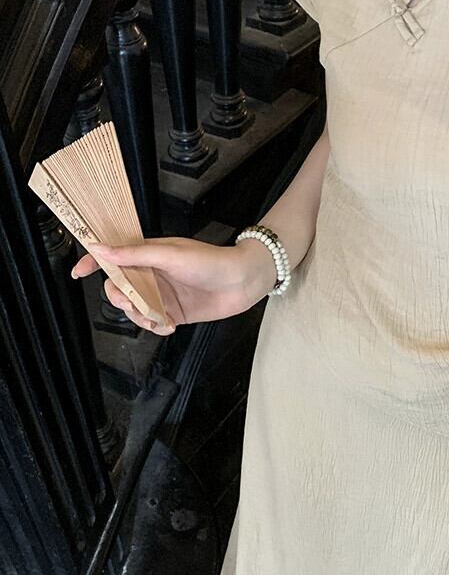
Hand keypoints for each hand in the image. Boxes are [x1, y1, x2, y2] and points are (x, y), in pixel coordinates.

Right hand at [71, 236, 278, 334]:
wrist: (244, 281)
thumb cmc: (210, 261)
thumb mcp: (170, 254)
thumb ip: (135, 254)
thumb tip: (100, 248)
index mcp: (147, 254)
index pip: (113, 257)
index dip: (93, 263)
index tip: (78, 272)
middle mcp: (152, 274)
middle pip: (119, 288)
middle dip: (120, 298)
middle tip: (133, 302)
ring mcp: (162, 294)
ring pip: (134, 309)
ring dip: (139, 317)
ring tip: (158, 318)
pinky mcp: (174, 312)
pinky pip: (152, 322)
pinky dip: (155, 327)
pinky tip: (169, 325)